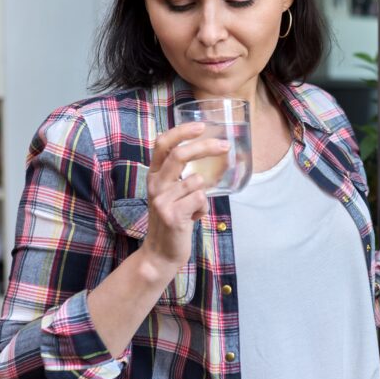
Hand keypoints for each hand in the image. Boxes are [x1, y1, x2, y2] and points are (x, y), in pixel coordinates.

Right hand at [142, 122, 228, 269]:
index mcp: (154, 175)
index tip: (201, 125)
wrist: (161, 253)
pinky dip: (203, 209)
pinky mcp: (172, 215)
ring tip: (193, 209)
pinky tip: (193, 219)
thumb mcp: (171, 193)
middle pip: (180, 155)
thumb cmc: (173, 220)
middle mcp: (154, 185)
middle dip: (205, 147)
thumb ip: (181, 175)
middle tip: (225, 145)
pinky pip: (201, 199)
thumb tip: (210, 152)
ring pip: (197, 181)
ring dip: (203, 195)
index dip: (181, 131)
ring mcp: (161, 200)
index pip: (162, 144)